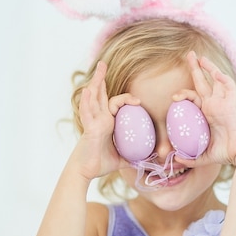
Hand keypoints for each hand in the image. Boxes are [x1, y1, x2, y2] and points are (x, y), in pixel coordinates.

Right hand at [73, 61, 138, 180]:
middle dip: (101, 78)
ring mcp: (93, 122)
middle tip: (103, 63)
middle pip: (100, 94)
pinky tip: (89, 90)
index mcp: (106, 122)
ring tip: (99, 67)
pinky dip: (88, 101)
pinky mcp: (90, 128)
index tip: (138, 101)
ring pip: (94, 98)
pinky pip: (88, 112)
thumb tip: (149, 160)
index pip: (113, 104)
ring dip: (96, 82)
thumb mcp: (122, 159)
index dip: (125, 99)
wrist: (85, 172)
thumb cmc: (100, 164)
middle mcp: (99, 119)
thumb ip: (133, 157)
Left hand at [173, 51, 235, 166]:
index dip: (184, 94)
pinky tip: (214, 72)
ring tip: (200, 56)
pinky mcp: (232, 104)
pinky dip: (222, 78)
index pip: (194, 97)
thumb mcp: (203, 155)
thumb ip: (190, 156)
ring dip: (210, 67)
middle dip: (196, 68)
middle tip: (188, 54)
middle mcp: (215, 105)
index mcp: (208, 113)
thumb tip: (175, 158)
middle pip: (204, 82)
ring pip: (217, 79)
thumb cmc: (227, 153)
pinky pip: (229, 87)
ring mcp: (224, 103)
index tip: (174, 97)